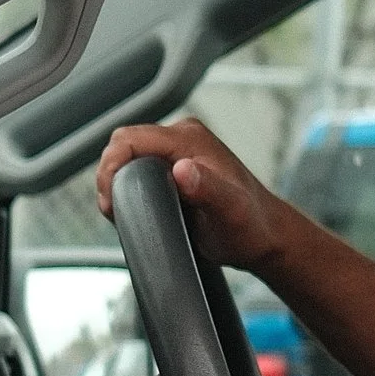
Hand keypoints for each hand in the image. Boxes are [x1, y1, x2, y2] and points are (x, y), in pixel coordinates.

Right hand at [96, 118, 285, 272]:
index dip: (112, 166)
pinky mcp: (175, 167)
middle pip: (124, 143)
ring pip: (129, 156)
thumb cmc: (251, 227)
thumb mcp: (230, 211)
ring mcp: (178, 151)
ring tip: (120, 211)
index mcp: (190, 139)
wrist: (265, 237)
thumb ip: (207, 188)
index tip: (110, 200)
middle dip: (109, 173)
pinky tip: (132, 208)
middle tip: (112, 209)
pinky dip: (128, 186)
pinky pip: (139, 168)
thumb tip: (181, 169)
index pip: (131, 138)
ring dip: (117, 180)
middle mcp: (183, 138)